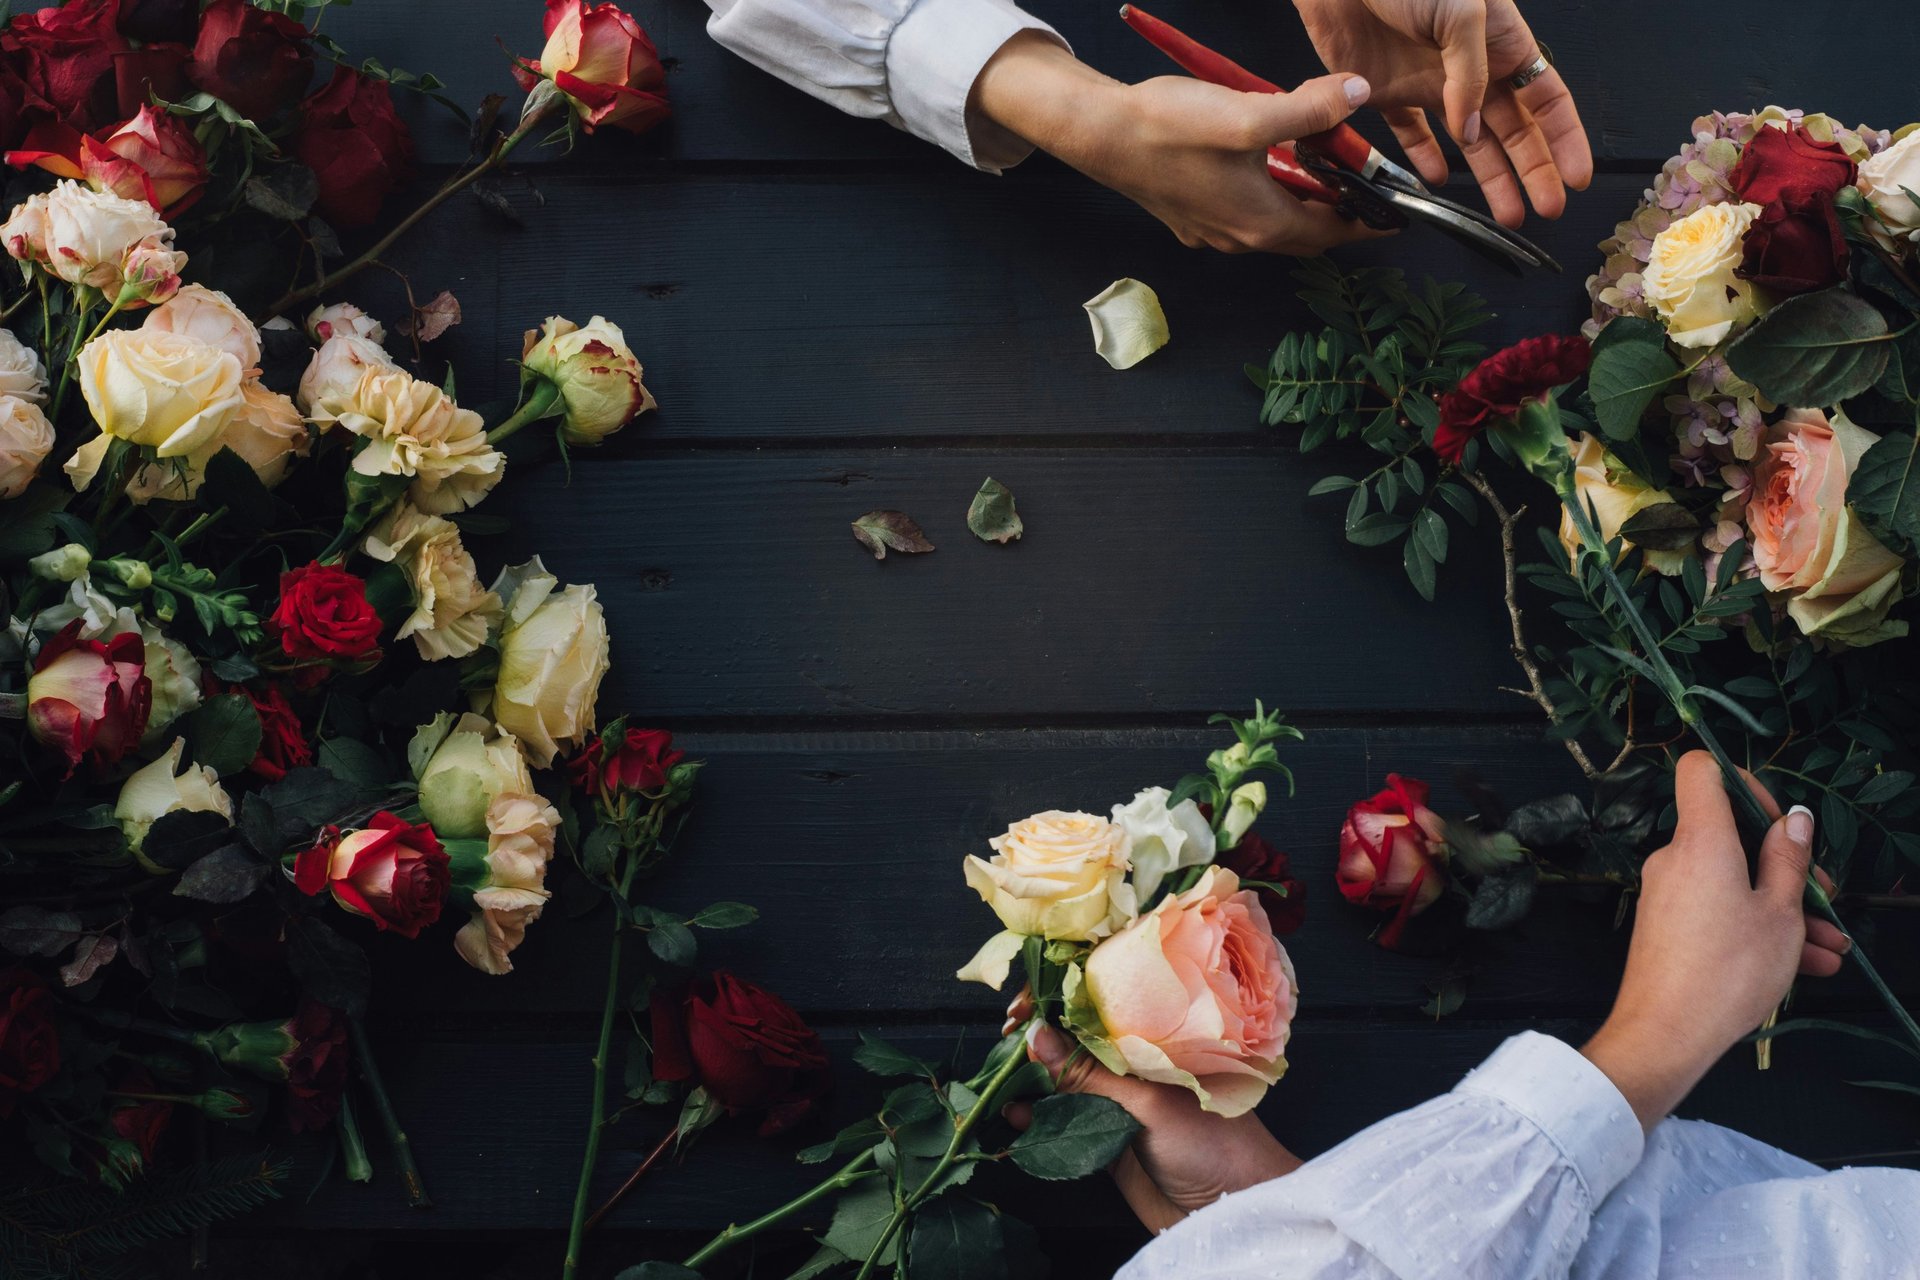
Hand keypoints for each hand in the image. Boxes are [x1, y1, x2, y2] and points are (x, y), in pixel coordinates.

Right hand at [972, 32, 1388, 254]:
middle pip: (1305, 232)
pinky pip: (1242, 212)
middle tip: (1357, 178)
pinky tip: (1261, 161)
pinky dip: (1266, 193)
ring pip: (1273, 222)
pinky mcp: (1190, 216)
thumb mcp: (1250, 114)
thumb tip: (1357, 96)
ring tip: (1314, 161)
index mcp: (1261, 223)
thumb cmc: (1168, 130)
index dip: (1369, 220)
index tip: (1395, 212)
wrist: (1100, 133)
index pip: (1334, 232)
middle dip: (1335, 208)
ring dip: (1298, 197)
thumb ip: (1311, 111)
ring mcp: (1211, 230)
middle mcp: (1238, 237)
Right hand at [1002, 993, 1299, 1231]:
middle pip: (1071, 1041)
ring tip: (1000, 1081)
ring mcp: (1116, 1103)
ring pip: (1062, 1082)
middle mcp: (1129, 1066)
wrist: (1233, 1209)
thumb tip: (1037, 1036)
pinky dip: (1036, 1118)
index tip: (1022, 1007)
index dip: (1055, 999)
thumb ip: (1088, 1075)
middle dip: (1035, 1038)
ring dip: (1030, 1080)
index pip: (1095, 1005)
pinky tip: (1016, 1117)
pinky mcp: (1105, 1141)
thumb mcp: (1147, 1102)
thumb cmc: (1212, 1142)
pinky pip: (1062, 1123)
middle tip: (1006, 1042)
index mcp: (1149, 1039)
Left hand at [1292, 0, 1592, 225]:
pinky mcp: (1389, 91)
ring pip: (1469, 142)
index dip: (1565, 138)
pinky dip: (1424, 159)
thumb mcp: (1462, 11)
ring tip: (1507, 213)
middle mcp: (1472, 69)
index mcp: (1503, 43)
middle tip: (1548, 209)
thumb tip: (1471, 129)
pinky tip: (1437, 183)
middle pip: (1515, 129)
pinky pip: (1411, 134)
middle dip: (1535, 170)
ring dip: (1490, 178)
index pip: (1546, 98)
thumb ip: (1470, 74)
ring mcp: (1432, 83)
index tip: (1577, 177)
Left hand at [1581, 751, 1849, 1130]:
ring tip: (1832, 946)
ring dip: (1784, 907)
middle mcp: (1676, 858)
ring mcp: (1668, 892)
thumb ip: (1788, 860)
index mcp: (1700, 839)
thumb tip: (1793, 818)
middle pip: (1731, 835)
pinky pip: (1718, 909)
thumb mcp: (1779, 913)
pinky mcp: (1668, 924)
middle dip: (1785, 862)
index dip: (1745, 781)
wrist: (1665, 1034)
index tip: (1779, 821)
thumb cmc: (1729, 970)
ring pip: (1734, 882)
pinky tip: (1808, 963)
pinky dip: (1757, 927)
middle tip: (1826, 898)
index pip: (1702, 770)